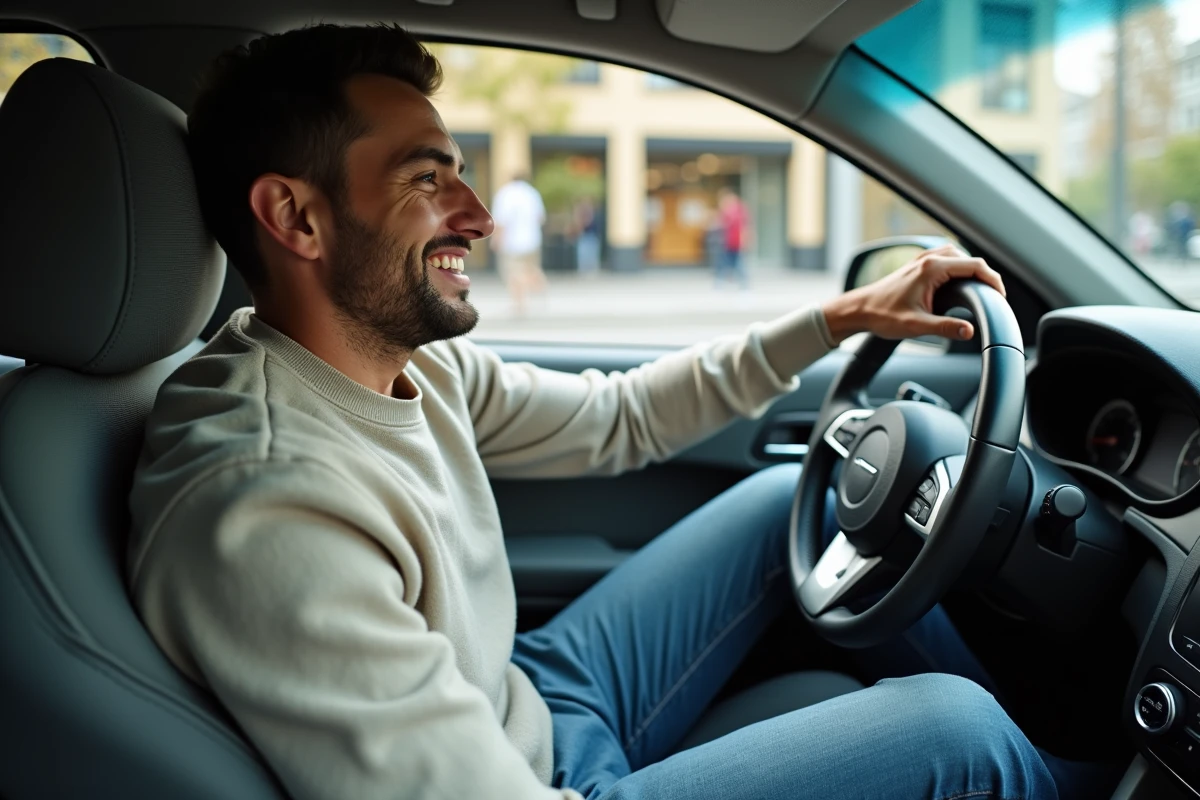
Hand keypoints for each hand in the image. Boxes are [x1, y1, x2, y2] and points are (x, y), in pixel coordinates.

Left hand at [820, 245, 1005, 343]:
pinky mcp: (919, 265)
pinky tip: (962, 284)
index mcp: (932, 269)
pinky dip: (960, 268)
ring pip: (960, 257)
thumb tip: (969, 331)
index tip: (1000, 297)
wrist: (859, 309)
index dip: (993, 281)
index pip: (975, 266)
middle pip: (971, 260)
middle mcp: (929, 259)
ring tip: (982, 291)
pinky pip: (948, 259)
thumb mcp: (915, 326)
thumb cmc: (882, 316)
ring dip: (973, 271)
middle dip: (986, 277)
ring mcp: (923, 259)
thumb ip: (944, 327)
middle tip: (995, 297)